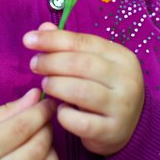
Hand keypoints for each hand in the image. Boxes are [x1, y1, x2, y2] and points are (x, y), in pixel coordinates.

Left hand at [23, 23, 143, 156]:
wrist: (131, 126)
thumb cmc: (105, 88)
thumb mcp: (93, 63)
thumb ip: (69, 46)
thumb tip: (43, 28)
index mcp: (121, 56)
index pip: (83, 42)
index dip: (53, 39)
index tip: (28, 40)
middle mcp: (126, 79)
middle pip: (81, 64)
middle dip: (52, 62)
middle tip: (34, 65)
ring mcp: (121, 106)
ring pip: (81, 91)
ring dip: (56, 85)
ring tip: (46, 84)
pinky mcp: (113, 131)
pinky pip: (81, 122)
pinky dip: (64, 115)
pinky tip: (60, 110)